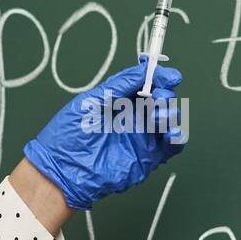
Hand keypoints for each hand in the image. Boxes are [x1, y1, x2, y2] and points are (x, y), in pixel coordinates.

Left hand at [23, 58, 186, 210]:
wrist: (62, 172)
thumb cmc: (69, 134)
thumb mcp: (92, 101)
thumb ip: (121, 84)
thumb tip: (147, 67)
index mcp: (121, 100)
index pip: (148, 83)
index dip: (160, 77)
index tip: (170, 76)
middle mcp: (134, 117)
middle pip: (162, 100)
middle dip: (166, 95)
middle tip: (158, 96)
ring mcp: (143, 137)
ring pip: (170, 120)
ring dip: (171, 114)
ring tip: (157, 116)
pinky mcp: (149, 158)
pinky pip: (172, 146)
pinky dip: (178, 137)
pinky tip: (170, 133)